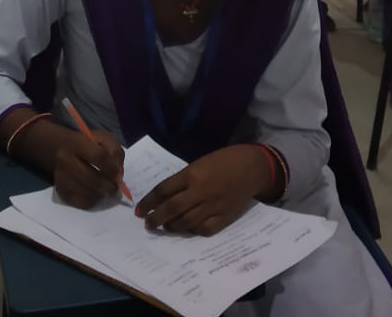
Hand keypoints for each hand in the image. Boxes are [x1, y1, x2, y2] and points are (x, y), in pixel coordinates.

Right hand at [52, 129, 123, 208]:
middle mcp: (65, 160)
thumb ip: (114, 150)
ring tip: (106, 189)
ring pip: (87, 193)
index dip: (112, 167)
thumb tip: (118, 173)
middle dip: (108, 186)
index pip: (98, 157)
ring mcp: (61, 177)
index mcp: (77, 143)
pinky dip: (93, 200)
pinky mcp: (61, 191)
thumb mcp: (102, 137)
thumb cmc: (85, 143)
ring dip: (102, 194)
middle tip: (115, 187)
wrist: (58, 148)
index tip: (118, 173)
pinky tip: (95, 193)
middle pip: (91, 179)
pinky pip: (81, 202)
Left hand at [134, 145, 269, 235]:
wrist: (252, 167)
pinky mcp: (225, 216)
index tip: (139, 210)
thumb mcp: (199, 164)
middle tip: (148, 224)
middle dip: (156, 218)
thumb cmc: (223, 161)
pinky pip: (204, 229)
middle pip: (172, 209)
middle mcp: (201, 190)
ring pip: (186, 222)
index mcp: (192, 173)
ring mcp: (213, 205)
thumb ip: (184, 180)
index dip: (148, 202)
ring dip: (172, 226)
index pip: (163, 190)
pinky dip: (193, 230)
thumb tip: (164, 198)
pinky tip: (187, 228)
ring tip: (165, 226)